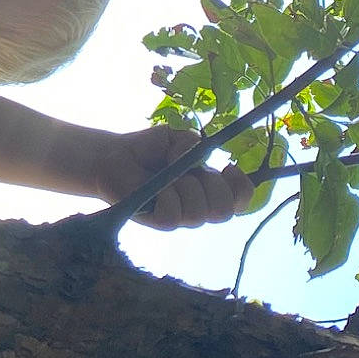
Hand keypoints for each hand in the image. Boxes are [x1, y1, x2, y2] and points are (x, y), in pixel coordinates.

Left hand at [94, 125, 252, 229]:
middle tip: (193, 172)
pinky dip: (167, 197)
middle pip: (224, 212)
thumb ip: (192, 143)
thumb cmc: (150, 147)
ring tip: (169, 175)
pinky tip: (157, 187)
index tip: (227, 166)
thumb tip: (194, 163)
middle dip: (213, 188)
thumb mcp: (177, 136)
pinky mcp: (157, 221)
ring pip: (199, 215)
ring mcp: (179, 216)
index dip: (242, 188)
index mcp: (209, 187)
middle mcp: (198, 205)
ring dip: (185, 189)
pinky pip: (173, 217)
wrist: (116, 155)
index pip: (240, 200)